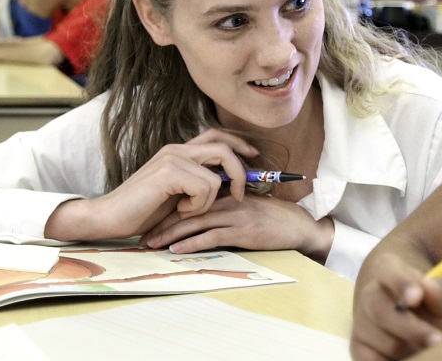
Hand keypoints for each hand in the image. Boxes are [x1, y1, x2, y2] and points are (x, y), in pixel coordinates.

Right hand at [44, 129, 257, 241]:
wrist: (109, 217)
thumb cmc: (142, 211)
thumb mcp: (177, 195)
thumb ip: (198, 184)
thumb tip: (231, 184)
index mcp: (179, 152)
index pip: (217, 137)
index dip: (239, 145)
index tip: (255, 159)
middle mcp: (177, 149)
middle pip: (224, 148)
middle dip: (240, 172)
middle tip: (240, 196)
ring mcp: (172, 158)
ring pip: (216, 176)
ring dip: (208, 201)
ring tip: (188, 211)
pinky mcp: (169, 172)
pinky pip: (205, 188)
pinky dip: (198, 206)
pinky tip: (179, 211)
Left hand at [140, 191, 335, 260]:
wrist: (299, 226)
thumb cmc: (274, 218)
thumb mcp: (246, 205)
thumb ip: (224, 205)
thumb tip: (199, 214)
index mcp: (227, 192)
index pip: (191, 195)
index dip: (169, 207)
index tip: (150, 218)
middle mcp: (228, 200)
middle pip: (187, 208)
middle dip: (162, 221)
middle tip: (142, 234)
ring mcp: (235, 215)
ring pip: (195, 221)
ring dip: (170, 233)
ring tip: (152, 243)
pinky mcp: (243, 231)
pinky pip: (212, 236)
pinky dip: (192, 243)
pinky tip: (176, 249)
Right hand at [352, 253, 441, 360]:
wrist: (412, 328)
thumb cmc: (427, 309)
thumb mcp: (441, 300)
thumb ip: (438, 292)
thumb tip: (427, 286)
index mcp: (388, 272)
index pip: (387, 270)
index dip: (400, 283)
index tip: (416, 297)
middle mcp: (369, 294)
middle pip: (381, 310)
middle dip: (411, 329)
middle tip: (438, 340)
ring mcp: (360, 321)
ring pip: (384, 341)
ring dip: (410, 349)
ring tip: (425, 348)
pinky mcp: (357, 347)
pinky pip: (372, 360)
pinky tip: (406, 357)